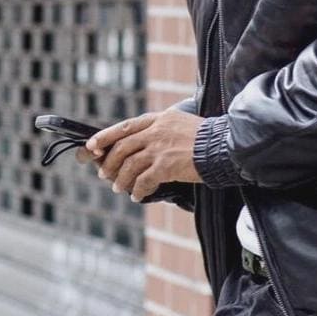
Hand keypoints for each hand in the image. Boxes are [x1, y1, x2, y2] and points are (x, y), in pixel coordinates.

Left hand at [82, 108, 204, 201]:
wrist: (223, 146)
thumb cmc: (207, 137)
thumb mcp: (182, 122)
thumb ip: (163, 128)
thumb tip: (145, 141)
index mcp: (159, 119)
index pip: (126, 126)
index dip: (106, 136)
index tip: (93, 145)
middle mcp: (156, 132)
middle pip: (122, 147)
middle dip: (109, 162)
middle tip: (104, 174)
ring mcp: (159, 148)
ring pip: (129, 166)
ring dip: (121, 179)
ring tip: (119, 188)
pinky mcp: (166, 166)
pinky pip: (143, 181)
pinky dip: (138, 190)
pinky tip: (138, 196)